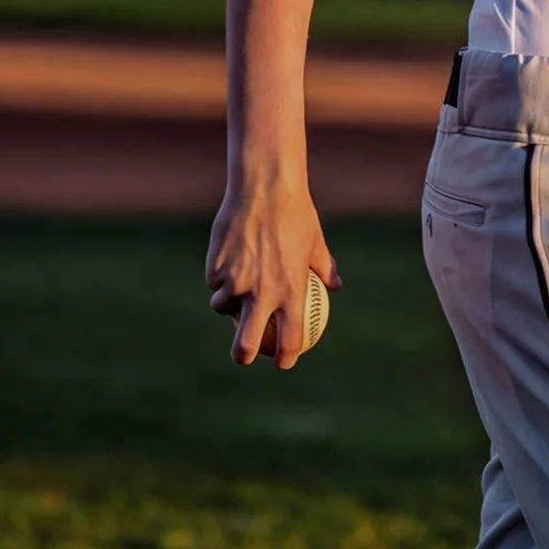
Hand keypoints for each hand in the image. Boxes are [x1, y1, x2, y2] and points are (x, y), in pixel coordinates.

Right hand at [205, 177, 339, 368]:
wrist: (265, 187)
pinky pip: (214, 282)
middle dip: (242, 355)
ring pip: (222, 307)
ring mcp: (236, 280)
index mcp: (292, 291)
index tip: (283, 361)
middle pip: (245, 342)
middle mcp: (263, 292)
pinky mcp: (216, 267)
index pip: (289, 339)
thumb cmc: (295, 213)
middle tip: (243, 355)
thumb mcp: (316, 241)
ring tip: (233, 290)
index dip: (285, 357)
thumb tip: (334, 284)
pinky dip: (218, 278)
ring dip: (226, 304)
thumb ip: (324, 268)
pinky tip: (226, 263)